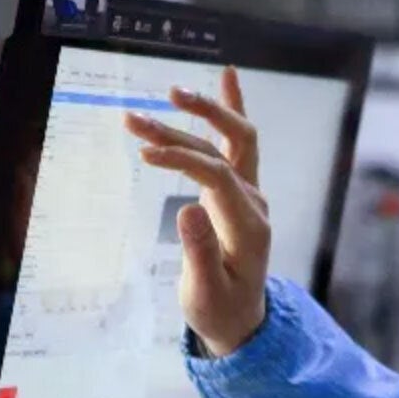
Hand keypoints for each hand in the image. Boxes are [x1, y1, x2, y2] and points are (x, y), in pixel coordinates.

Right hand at [124, 66, 269, 356]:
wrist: (242, 320)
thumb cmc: (219, 310)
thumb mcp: (204, 292)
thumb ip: (200, 253)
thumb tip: (188, 210)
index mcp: (248, 226)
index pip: (217, 177)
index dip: (182, 160)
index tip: (144, 154)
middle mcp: (254, 203)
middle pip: (232, 147)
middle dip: (196, 122)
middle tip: (155, 105)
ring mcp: (249, 194)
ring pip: (228, 143)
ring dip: (193, 118)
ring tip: (150, 102)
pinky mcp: (238, 190)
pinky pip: (238, 145)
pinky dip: (231, 111)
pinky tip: (228, 77)